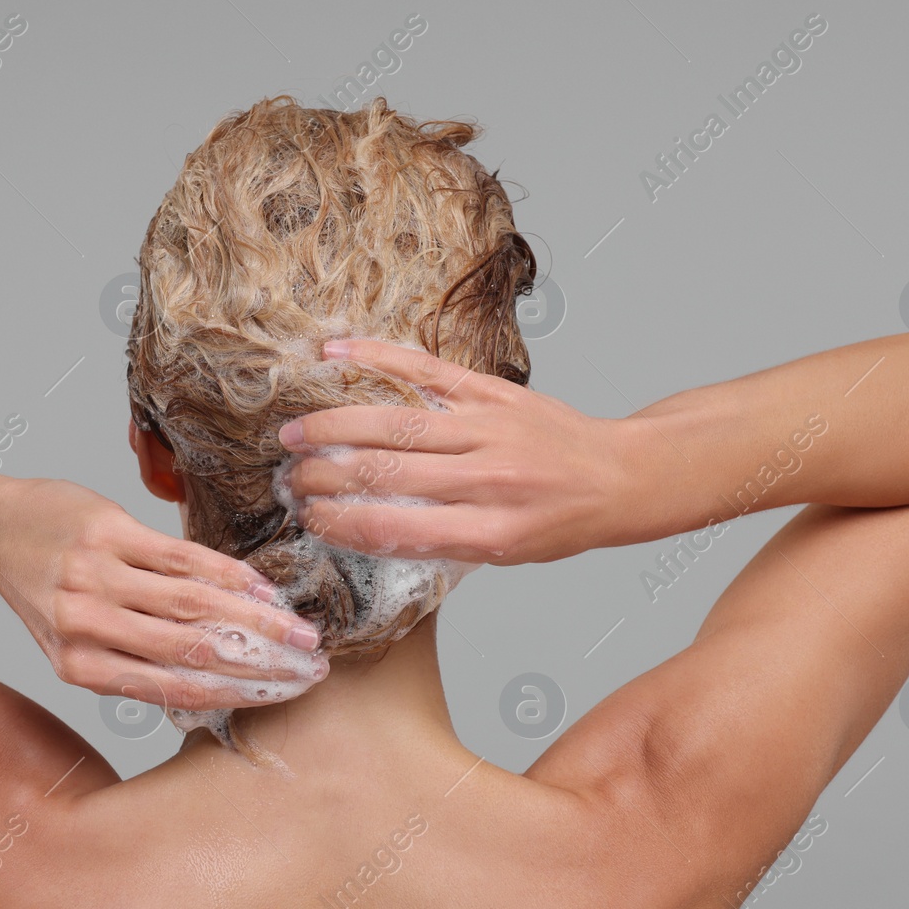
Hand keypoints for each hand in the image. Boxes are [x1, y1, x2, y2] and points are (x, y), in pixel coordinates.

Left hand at [0, 477, 326, 709]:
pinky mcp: (107, 532)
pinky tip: (262, 588)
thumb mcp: (78, 641)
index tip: (285, 695)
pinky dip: (229, 574)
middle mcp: (84, 626)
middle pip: (191, 650)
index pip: (173, 689)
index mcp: (78, 667)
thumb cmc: (48, 589)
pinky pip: (181, 556)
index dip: (238, 694)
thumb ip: (136, 662)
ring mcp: (94, 577)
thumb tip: (222, 682)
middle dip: (260, 663)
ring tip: (299, 631)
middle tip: (309, 668)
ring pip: (193, 604)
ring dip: (256, 620)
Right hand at [277, 338, 630, 563]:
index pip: (395, 529)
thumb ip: (438, 540)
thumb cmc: (558, 523)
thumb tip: (361, 523)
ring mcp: (490, 428)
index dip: (340, 524)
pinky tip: (335, 354)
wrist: (620, 476)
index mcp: (491, 533)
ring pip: (395, 422)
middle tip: (289, 478)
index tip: (309, 519)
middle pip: (386, 473)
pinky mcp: (492, 391)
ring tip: (293, 433)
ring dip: (334, 426)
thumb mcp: (504, 555)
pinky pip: (426, 371)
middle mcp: (489, 479)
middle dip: (325, 475)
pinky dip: (377, 359)